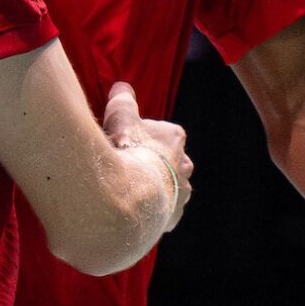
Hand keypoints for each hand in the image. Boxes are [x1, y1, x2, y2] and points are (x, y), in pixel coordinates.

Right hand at [102, 81, 193, 231]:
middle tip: (131, 167)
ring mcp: (180, 193)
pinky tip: (135, 211)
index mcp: (174, 138)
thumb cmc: (126, 149)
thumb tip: (122, 87)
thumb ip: (123, 99)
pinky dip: (153, 212)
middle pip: (172, 161)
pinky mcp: (172, 217)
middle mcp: (184, 165)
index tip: (129, 142)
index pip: (165, 133)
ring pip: (171, 188)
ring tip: (131, 192)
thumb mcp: (120, 115)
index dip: (146, 137)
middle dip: (156, 163)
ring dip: (155, 188)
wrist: (130, 194)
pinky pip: (164, 213)